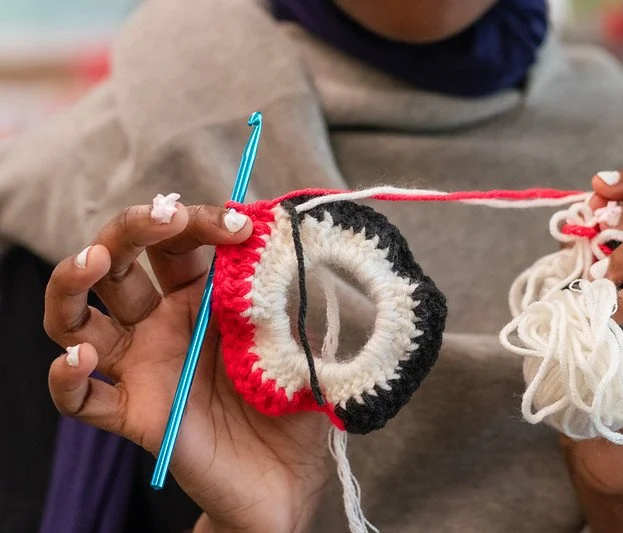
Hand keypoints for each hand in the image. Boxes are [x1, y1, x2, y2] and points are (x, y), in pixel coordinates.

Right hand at [44, 203, 329, 532]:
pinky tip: (84, 361)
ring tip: (92, 262)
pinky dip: (67, 379)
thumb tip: (285, 239)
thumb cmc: (295, 403)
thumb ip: (286, 298)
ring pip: (76, 319)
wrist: (291, 476)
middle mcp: (162, 324)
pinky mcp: (134, 414)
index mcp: (201, 298)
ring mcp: (142, 367)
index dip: (200, 222)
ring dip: (72, 284)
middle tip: (163, 216)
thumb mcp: (299, 342)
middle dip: (133, 229)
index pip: (180, 243)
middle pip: (119, 263)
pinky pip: (80, 400)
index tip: (239, 223)